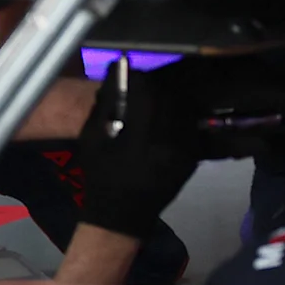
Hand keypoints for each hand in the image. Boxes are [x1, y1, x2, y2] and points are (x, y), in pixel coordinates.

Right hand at [72, 61, 213, 239]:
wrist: (120, 214)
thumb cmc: (100, 175)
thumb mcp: (92, 137)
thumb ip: (106, 101)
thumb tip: (118, 69)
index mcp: (141, 137)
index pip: (148, 92)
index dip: (139, 80)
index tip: (131, 79)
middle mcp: (169, 141)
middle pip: (170, 98)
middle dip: (156, 88)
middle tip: (143, 89)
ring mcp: (185, 150)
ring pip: (184, 109)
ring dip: (170, 100)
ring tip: (154, 103)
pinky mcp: (193, 158)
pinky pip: (190, 126)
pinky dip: (179, 117)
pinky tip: (166, 120)